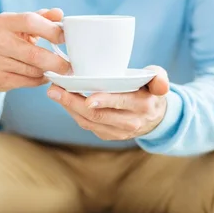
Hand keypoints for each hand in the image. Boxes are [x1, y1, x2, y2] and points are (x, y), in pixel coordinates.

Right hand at [0, 8, 70, 91]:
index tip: (65, 37)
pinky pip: (28, 82)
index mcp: (5, 22)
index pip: (31, 22)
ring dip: (48, 71)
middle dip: (56, 62)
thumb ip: (42, 18)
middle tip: (69, 66)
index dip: (51, 30)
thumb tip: (59, 14)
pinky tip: (42, 75)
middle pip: (35, 55)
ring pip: (33, 71)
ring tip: (55, 69)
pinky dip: (40, 80)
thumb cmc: (7, 38)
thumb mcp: (20, 24)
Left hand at [47, 66, 169, 140]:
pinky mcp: (107, 135)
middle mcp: (130, 122)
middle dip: (74, 102)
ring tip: (54, 93)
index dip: (104, 100)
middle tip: (55, 89)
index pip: (121, 102)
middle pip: (98, 114)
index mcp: (142, 105)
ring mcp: (117, 132)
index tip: (88, 97)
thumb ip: (159, 78)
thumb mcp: (158, 81)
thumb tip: (158, 82)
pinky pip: (87, 125)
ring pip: (89, 122)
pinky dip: (73, 113)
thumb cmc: (150, 91)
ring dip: (69, 108)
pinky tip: (63, 101)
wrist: (155, 117)